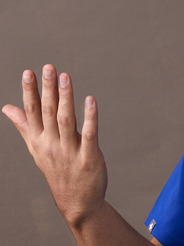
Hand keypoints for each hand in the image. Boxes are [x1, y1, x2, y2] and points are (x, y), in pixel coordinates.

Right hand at [2, 65, 107, 227]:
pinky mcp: (88, 156)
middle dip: (47, 89)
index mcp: (39, 141)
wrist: (76, 202)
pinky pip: (88, 134)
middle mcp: (51, 144)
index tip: (29, 71)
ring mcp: (69, 151)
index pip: (31, 112)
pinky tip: (91, 100)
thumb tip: (7, 107)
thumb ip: (24, 125)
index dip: (30, 91)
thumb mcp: (36, 148)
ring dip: (66, 98)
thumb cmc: (57, 170)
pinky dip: (90, 117)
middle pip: (47, 112)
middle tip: (48, 67)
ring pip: (66, 120)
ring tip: (65, 77)